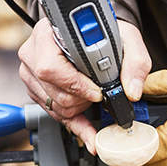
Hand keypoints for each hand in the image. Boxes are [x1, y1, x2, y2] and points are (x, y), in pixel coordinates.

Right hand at [18, 19, 150, 152]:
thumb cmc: (103, 32)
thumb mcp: (126, 38)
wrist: (93, 33)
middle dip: (81, 100)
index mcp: (49, 33)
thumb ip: (135, 62)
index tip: (96, 92)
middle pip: (52, 89)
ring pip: (52, 105)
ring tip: (93, 97)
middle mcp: (34, 52)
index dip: (75, 84)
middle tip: (98, 94)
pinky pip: (52, 113)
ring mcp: (31, 72)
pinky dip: (75, 124)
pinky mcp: (36, 88)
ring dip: (78, 108)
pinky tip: (89, 134)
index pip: (50, 67)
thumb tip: (131, 90)